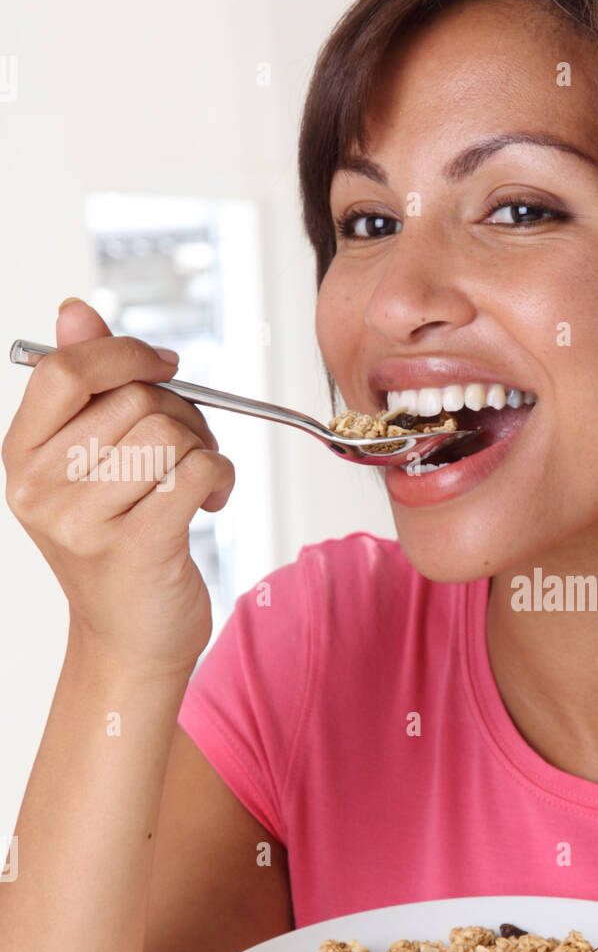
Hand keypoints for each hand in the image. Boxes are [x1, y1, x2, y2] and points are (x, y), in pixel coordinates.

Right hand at [3, 298, 234, 673]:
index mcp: (22, 457)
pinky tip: (212, 502)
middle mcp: (41, 488)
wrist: (129, 642)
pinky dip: (221, 478)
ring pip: (170, 435)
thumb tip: (75, 309)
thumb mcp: (89, 466)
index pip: (66, 370)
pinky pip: (198, 472)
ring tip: (199, 484)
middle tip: (191, 450)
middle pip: (134, 400)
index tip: (165, 366)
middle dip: (183, 415)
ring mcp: (84, 521)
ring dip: (205, 450)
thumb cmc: (118, 548)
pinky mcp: (136, 547)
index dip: (124, 353)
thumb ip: (87, 388)